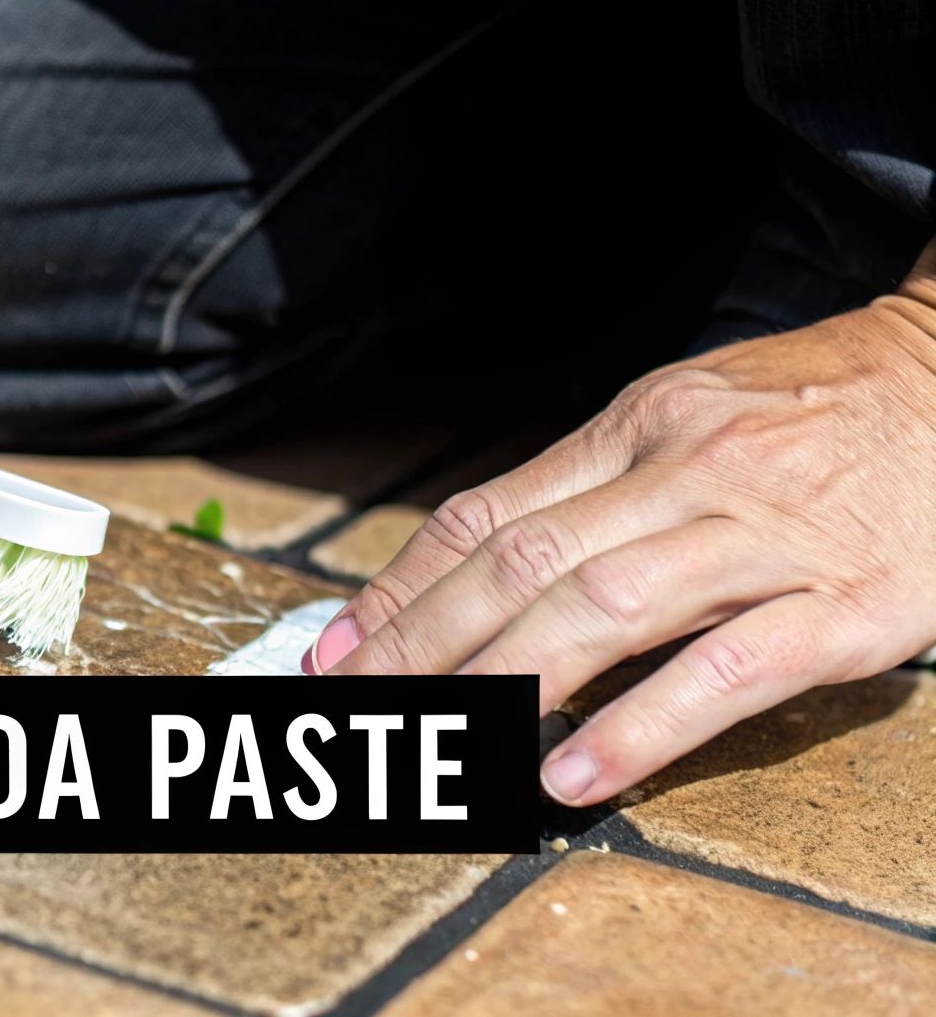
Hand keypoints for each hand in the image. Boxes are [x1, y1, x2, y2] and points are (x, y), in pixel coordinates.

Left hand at [303, 241, 935, 806]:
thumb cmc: (811, 411)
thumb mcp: (686, 417)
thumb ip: (588, 490)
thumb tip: (471, 569)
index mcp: (634, 427)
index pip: (487, 514)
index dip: (400, 589)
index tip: (335, 651)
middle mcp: (686, 472)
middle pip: (523, 563)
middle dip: (424, 644)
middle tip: (359, 709)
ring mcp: (767, 538)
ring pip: (608, 608)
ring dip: (507, 684)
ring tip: (443, 747)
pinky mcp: (848, 604)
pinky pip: (728, 670)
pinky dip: (643, 724)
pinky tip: (574, 773)